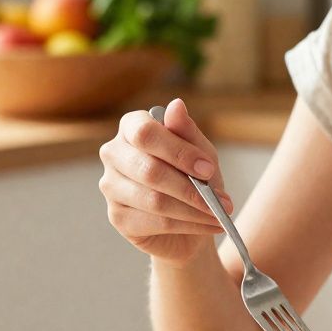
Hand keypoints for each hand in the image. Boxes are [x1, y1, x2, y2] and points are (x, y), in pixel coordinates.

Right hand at [99, 98, 234, 263]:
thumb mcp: (200, 152)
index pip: (145, 133)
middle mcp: (114, 153)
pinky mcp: (117, 217)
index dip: (179, 152)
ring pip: (154, 200)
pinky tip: (207, 225)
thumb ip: (187, 131)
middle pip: (148, 170)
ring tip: (219, 215)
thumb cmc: (193, 177)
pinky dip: (188, 225)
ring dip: (194, 210)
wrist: (191, 219)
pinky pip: (155, 222)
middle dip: (190, 188)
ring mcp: (111, 186)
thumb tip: (176, 105)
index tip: (208, 169)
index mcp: (131, 127)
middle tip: (221, 201)